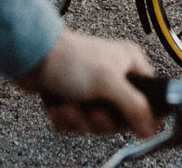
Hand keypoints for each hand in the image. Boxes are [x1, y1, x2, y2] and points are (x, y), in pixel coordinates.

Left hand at [12, 29, 160, 137]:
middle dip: (100, 119)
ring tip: (68, 106)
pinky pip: (77, 123)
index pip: (149, 99)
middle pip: (121, 118)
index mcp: (130, 65)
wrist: (30, 55)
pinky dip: (66, 119)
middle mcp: (115, 76)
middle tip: (91, 111)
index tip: (130, 125)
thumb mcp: (108, 82)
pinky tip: (57, 107)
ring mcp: (93, 88)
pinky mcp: (74, 98)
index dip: (141, 116)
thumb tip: (150, 128)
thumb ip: (134, 105)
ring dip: (79, 120)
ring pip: (97, 123)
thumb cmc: (68, 58)